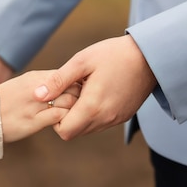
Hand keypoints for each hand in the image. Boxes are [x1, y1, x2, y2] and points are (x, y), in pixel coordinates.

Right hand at [0, 70, 80, 141]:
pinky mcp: (33, 122)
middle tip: (82, 107)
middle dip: (81, 98)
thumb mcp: (23, 85)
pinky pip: (59, 117)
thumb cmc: (4, 102)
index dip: (77, 86)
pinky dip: (67, 120)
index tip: (81, 95)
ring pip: (69, 102)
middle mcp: (37, 88)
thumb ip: (43, 84)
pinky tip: (65, 124)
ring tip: (76, 117)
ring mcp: (35, 105)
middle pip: (72, 88)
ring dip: (76, 110)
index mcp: (35, 78)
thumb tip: (65, 84)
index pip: (67, 76)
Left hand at [33, 35, 156, 139]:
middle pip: (75, 132)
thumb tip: (36, 95)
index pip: (64, 131)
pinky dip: (94, 114)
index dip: (55, 118)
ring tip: (85, 91)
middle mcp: (105, 119)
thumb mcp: (82, 62)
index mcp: (92, 107)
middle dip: (67, 117)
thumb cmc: (113, 54)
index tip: (59, 98)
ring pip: (88, 129)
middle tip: (71, 93)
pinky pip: (102, 123)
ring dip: (81, 116)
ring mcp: (116, 119)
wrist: (150, 55)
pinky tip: (98, 93)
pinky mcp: (124, 116)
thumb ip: (58, 81)